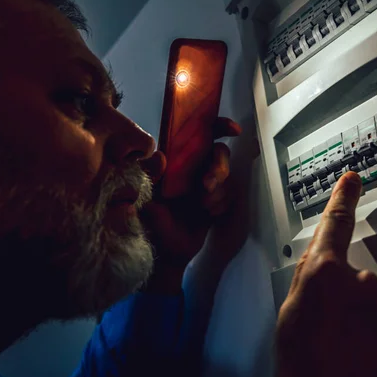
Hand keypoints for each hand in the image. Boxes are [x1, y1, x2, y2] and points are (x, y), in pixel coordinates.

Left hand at [139, 117, 241, 293]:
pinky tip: (209, 214)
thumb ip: (150, 176)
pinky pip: (230, 194)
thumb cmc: (149, 221)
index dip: (218, 125)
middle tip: (207, 187)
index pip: (197, 132)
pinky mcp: (217, 199)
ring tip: (203, 207)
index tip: (232, 130)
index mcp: (175, 158)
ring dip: (219, 191)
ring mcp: (206, 182)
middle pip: (220, 153)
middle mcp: (193, 166)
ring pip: (226, 176)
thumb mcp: (144, 198)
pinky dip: (221, 204)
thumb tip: (161, 156)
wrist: (166, 251)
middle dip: (219, 169)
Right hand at [275, 172, 376, 376]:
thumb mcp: (291, 309)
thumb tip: (320, 263)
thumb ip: (309, 277)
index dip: (344, 197)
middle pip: (359, 276)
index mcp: (323, 271)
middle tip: (334, 325)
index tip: (353, 181)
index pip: (336, 222)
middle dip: (350, 296)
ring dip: (369, 318)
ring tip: (349, 343)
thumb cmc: (300, 359)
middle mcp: (358, 280)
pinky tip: (368, 350)